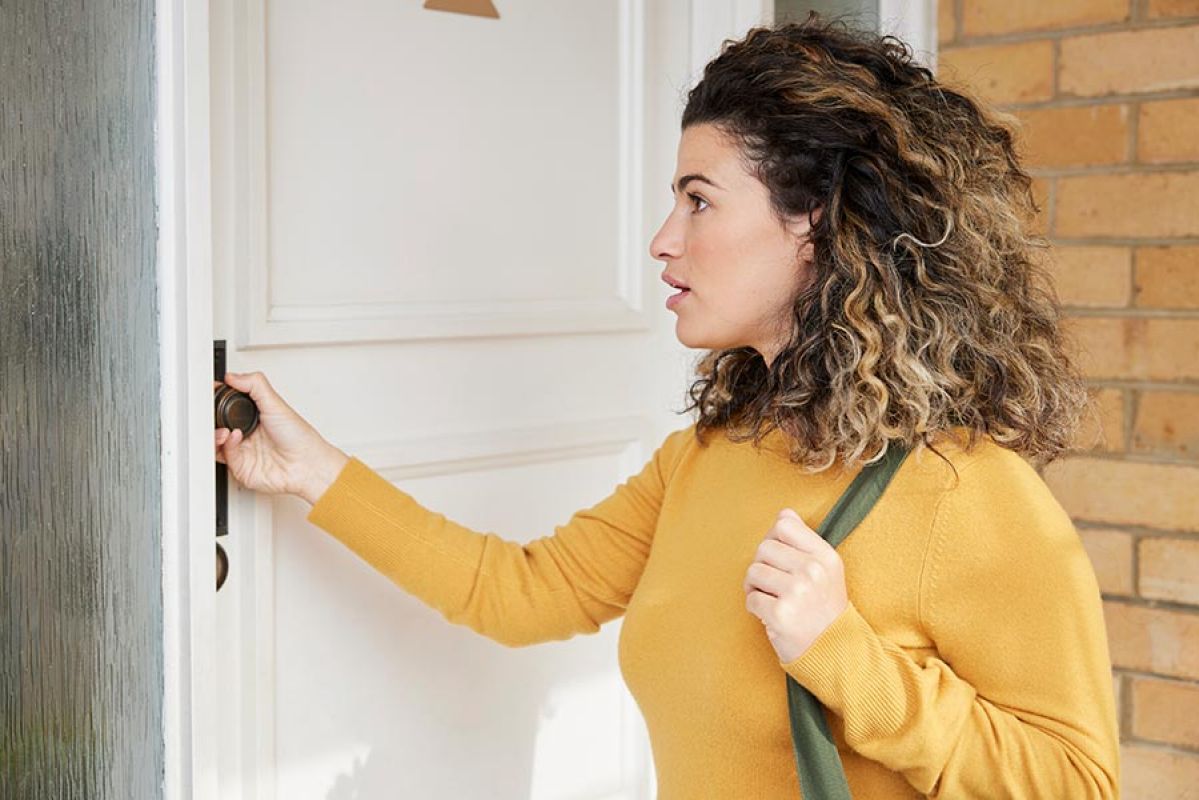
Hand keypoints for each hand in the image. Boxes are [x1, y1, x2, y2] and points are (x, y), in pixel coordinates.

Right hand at [214, 371, 347, 502]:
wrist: (307, 464)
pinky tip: (234, 437)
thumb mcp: (276, 403)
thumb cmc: (299, 437)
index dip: (218, 399)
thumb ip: (254, 385)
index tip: (211, 391)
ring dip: (214, 433)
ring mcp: (242, 450)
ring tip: (224, 429)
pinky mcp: (239, 467)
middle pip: (217, 424)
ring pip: (216, 441)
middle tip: (209, 411)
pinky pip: (223, 455)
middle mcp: (246, 433)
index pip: (227, 405)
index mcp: (253, 416)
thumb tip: (233, 376)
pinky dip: (226, 445)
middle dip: (210, 418)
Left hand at [743, 508, 848, 664]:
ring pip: (753, 571)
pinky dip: (754, 607)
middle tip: (772, 583)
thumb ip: (804, 541)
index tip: (778, 556)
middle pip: (764, 547)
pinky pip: (750, 598)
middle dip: (762, 565)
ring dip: (755, 586)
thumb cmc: (823, 608)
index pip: (785, 524)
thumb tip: (783, 513)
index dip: (773, 538)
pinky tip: (769, 614)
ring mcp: (797, 592)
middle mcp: (813, 570)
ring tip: (770, 598)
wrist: (835, 651)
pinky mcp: (780, 613)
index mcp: (825, 556)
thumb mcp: (826, 570)